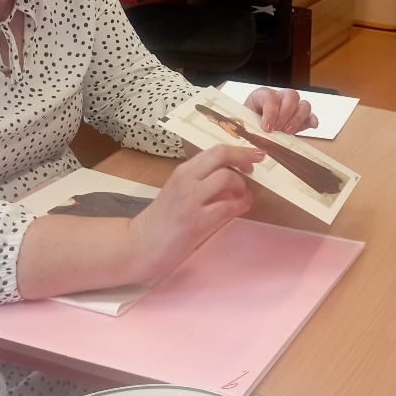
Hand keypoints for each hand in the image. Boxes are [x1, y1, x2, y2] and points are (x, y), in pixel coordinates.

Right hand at [129, 143, 259, 276]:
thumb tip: (234, 177)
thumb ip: (202, 181)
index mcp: (183, 171)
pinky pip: (228, 206)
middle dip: (244, 157)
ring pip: (227, 178)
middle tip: (254, 167)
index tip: (255, 155)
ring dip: (242, 186)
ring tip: (242, 195)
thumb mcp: (180, 191)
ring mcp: (191, 199)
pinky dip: (241, 204)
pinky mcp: (196, 221)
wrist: (141, 245)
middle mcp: (186, 180)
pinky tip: (241, 207)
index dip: (240, 151)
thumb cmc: (163, 219)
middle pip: (222, 155)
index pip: (216, 150)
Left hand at [245, 86, 317, 133]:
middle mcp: (280, 98)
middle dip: (286, 113)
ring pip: (303, 104)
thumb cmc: (246, 123)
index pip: (271, 97)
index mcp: (263, 95)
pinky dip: (312, 120)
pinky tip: (312, 126)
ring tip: (288, 132)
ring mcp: (292, 107)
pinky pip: (310, 115)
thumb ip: (249, 124)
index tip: (267, 127)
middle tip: (278, 128)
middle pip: (291, 95)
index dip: (271, 111)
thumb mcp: (244, 121)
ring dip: (297, 118)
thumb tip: (255, 134)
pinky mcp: (300, 118)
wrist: (249, 128)